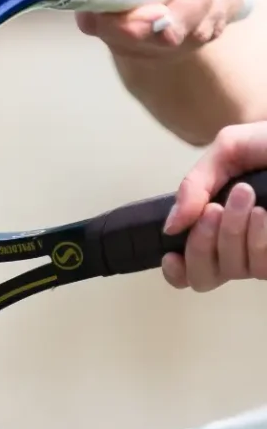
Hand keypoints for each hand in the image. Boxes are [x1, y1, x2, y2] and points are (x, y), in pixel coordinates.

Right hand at [162, 122, 266, 289]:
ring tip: (244, 194)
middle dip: (201, 242)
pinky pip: (260, 266)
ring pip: (233, 269)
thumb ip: (194, 185)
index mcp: (217, 228)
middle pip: (203, 277)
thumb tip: (171, 226)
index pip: (188, 271)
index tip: (171, 255)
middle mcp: (238, 248)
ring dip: (232, 232)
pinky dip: (255, 238)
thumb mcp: (227, 151)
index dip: (176, 272)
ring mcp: (261, 255)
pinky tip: (262, 214)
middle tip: (214, 208)